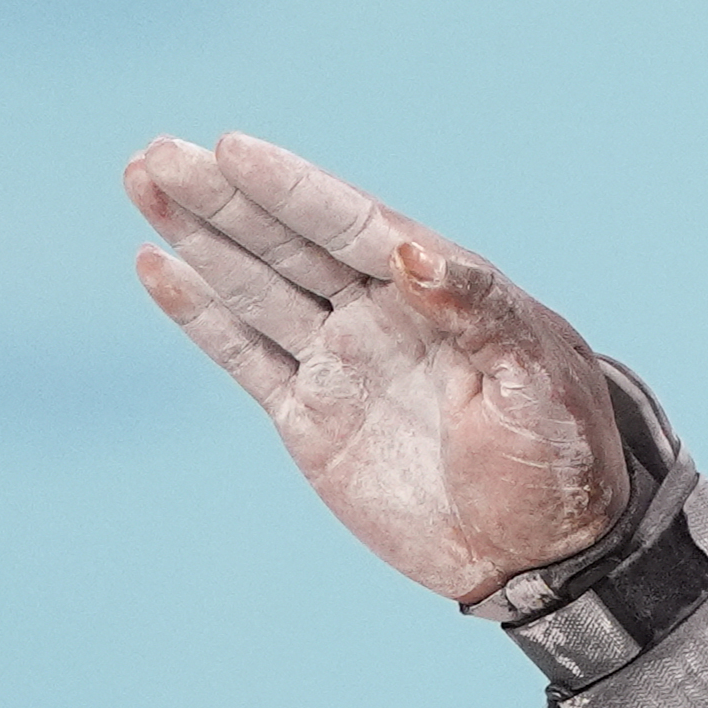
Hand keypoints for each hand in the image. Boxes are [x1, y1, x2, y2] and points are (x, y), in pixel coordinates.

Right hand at [122, 133, 632, 605]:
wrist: (547, 559)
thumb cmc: (565, 464)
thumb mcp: (539, 383)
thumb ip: (480, 312)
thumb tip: (410, 251)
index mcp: (446, 296)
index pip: (355, 228)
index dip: (294, 188)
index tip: (232, 148)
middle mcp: (385, 318)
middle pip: (291, 243)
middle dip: (225, 197)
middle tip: (159, 151)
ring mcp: (344, 364)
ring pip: (256, 286)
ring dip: (200, 236)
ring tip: (143, 178)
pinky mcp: (312, 418)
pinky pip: (245, 355)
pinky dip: (200, 313)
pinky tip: (156, 265)